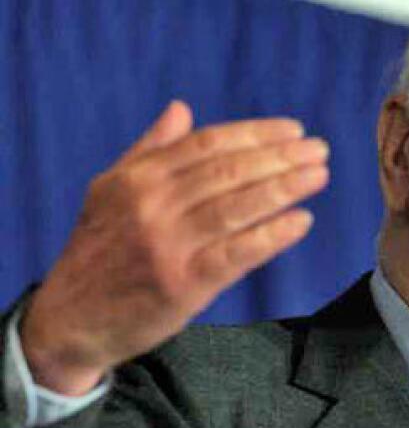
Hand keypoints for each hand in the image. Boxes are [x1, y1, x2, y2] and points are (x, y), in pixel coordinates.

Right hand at [20, 101, 328, 394]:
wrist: (70, 319)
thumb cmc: (100, 250)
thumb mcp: (111, 191)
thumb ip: (149, 149)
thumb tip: (181, 108)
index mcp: (138, 178)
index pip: (207, 145)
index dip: (255, 135)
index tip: (293, 131)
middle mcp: (152, 206)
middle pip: (228, 172)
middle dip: (280, 158)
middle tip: (319, 150)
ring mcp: (168, 246)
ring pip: (236, 208)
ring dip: (284, 188)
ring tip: (318, 176)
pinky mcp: (183, 284)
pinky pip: (237, 254)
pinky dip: (272, 235)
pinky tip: (301, 221)